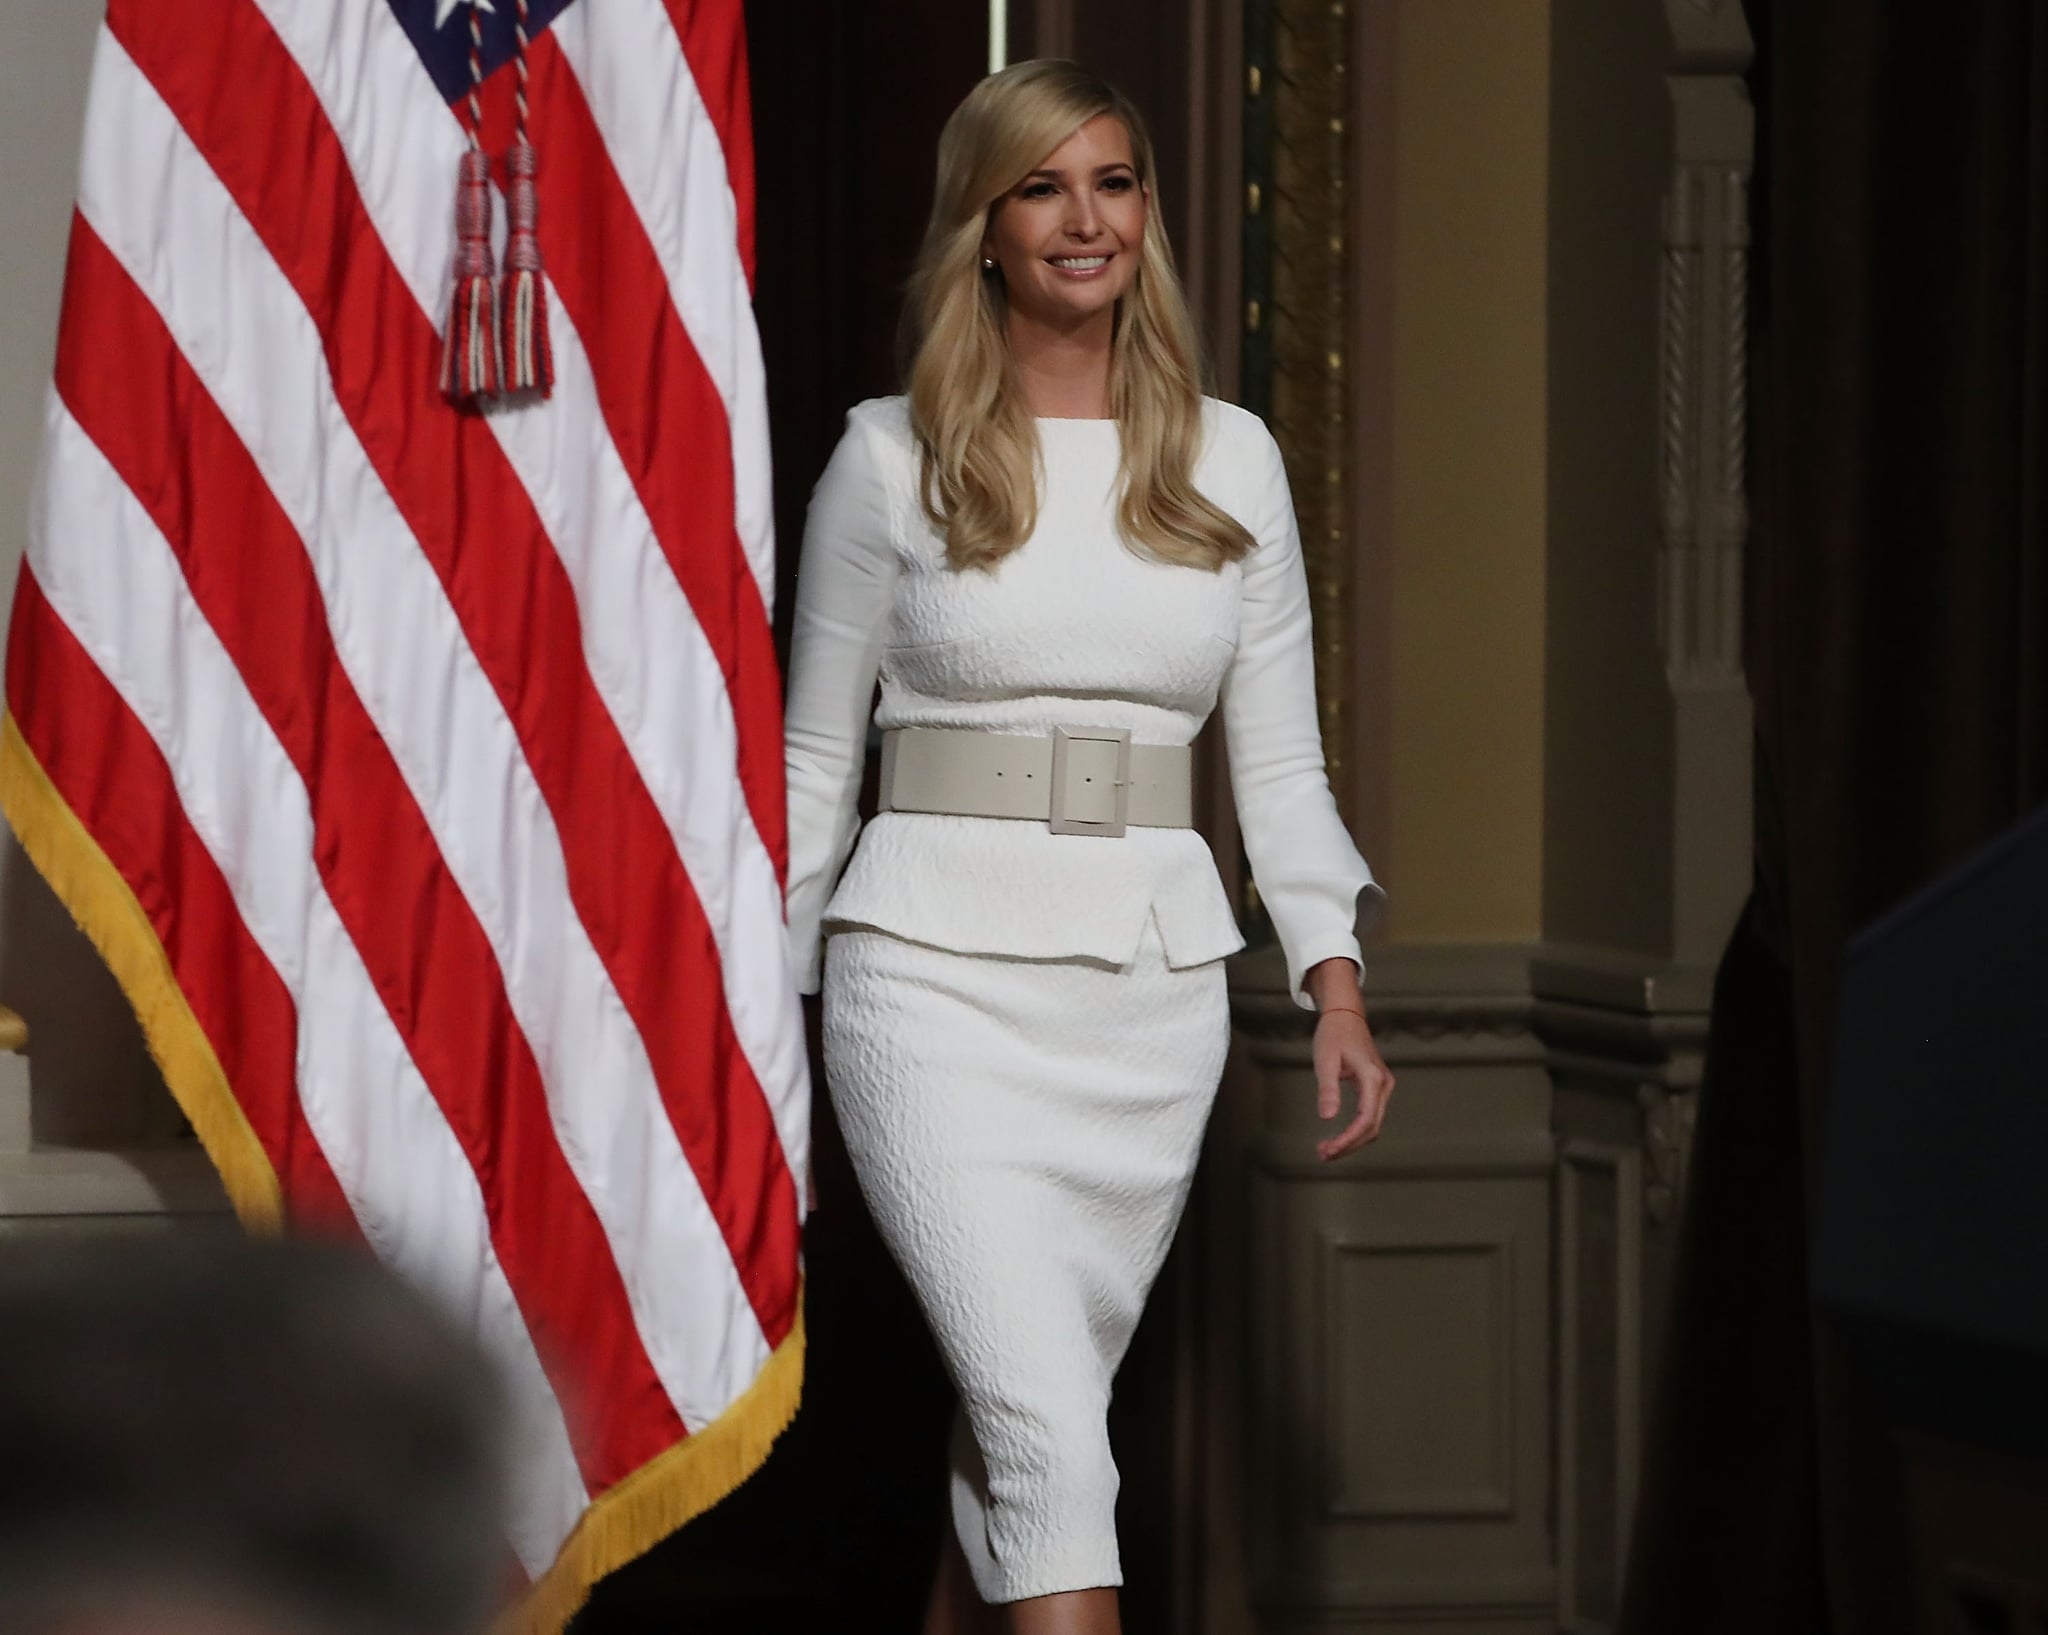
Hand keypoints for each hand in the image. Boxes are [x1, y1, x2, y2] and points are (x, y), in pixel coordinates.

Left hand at [1312, 1008, 1393, 1160]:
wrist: (1346, 1015)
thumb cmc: (1333, 1034)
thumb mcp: (1325, 1061)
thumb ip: (1327, 1089)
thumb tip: (1328, 1117)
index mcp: (1372, 1078)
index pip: (1365, 1119)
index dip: (1348, 1139)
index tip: (1329, 1150)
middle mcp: (1383, 1084)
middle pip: (1372, 1127)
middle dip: (1349, 1145)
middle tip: (1324, 1155)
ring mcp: (1383, 1086)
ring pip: (1373, 1124)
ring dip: (1352, 1140)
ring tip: (1327, 1150)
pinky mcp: (1377, 1087)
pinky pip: (1370, 1115)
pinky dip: (1355, 1130)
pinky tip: (1338, 1137)